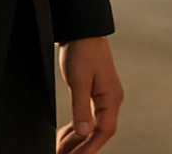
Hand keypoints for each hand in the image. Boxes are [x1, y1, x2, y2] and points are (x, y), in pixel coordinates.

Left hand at [56, 36, 120, 153]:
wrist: (82, 29)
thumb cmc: (83, 50)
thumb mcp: (79, 81)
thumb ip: (81, 108)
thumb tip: (84, 132)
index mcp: (111, 98)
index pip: (104, 131)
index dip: (90, 148)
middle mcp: (109, 99)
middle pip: (97, 132)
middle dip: (81, 147)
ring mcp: (101, 96)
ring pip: (90, 126)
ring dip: (76, 139)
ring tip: (60, 150)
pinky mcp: (92, 92)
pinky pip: (86, 116)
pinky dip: (75, 127)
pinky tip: (65, 135)